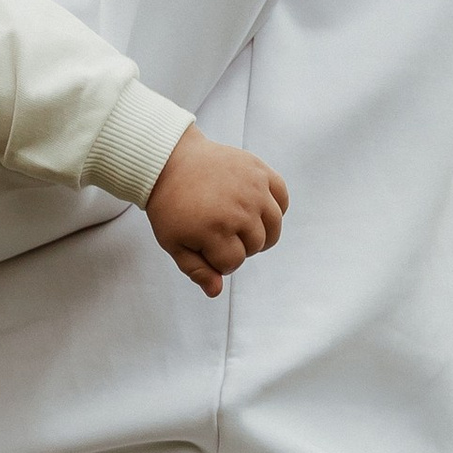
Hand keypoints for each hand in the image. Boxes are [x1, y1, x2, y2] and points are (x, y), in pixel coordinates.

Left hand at [146, 129, 288, 296]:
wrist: (170, 161)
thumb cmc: (170, 205)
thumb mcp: (172, 242)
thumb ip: (196, 269)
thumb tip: (216, 292)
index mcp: (214, 229)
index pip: (233, 262)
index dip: (219, 261)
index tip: (205, 247)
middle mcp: (238, 209)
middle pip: (255, 246)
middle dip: (238, 246)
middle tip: (219, 232)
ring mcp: (253, 188)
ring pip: (273, 228)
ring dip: (259, 232)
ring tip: (240, 225)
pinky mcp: (260, 171)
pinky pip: (282, 199)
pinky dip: (274, 208)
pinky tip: (255, 209)